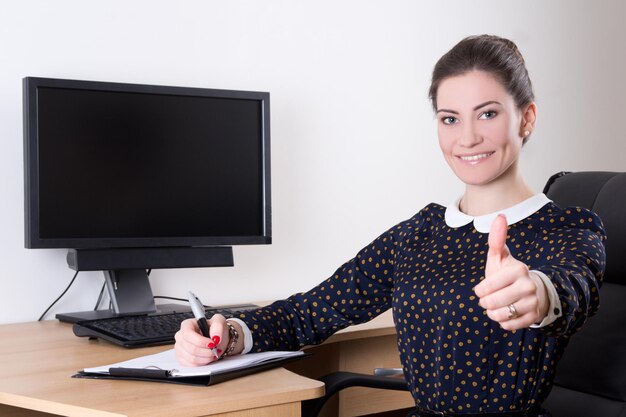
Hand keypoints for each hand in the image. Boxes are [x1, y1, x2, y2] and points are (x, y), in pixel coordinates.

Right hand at [174, 314, 228, 366]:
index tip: (212, 344)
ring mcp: (180, 348)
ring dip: (205, 358)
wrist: (216, 340)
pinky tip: (206, 358)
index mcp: (187, 325)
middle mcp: (180, 336)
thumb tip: (215, 336)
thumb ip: (218, 326)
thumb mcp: (219, 321)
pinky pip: (191, 365)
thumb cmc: (215, 330)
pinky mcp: (181, 359)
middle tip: (215, 350)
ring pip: (191, 358)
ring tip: (212, 354)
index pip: (188, 334)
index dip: (200, 341)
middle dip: (206, 351)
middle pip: (190, 348)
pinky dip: (201, 363)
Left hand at [474, 214, 548, 329]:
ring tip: (497, 306)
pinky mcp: (534, 317)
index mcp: (518, 270)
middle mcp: (528, 286)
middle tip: (489, 299)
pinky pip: (509, 325)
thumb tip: (500, 216)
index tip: (482, 289)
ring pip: (500, 315)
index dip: (480, 290)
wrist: (534, 291)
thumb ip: (497, 239)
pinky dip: (503, 322)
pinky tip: (508, 312)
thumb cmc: (510, 274)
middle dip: (485, 303)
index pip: (486, 287)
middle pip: (491, 303)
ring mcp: (533, 302)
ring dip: (493, 313)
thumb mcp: (501, 257)